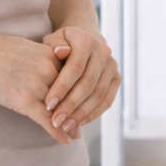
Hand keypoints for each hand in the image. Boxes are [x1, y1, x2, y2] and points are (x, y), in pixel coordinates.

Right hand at [0, 28, 73, 144]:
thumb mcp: (27, 48)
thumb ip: (43, 59)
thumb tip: (51, 69)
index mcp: (51, 55)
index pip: (73, 77)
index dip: (79, 93)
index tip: (86, 103)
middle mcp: (49, 69)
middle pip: (71, 94)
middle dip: (77, 110)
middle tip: (83, 124)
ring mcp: (37, 85)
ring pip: (61, 109)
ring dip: (69, 124)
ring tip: (76, 134)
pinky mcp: (24, 99)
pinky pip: (47, 119)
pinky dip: (58, 132)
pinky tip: (66, 140)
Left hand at [40, 25, 119, 139]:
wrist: (84, 39)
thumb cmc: (62, 43)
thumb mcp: (53, 39)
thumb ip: (54, 45)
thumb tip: (61, 52)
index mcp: (86, 41)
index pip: (75, 68)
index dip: (61, 88)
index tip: (47, 105)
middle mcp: (103, 52)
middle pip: (88, 84)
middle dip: (70, 106)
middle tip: (55, 122)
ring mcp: (112, 66)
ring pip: (98, 95)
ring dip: (81, 113)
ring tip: (65, 126)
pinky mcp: (117, 78)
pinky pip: (108, 100)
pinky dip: (94, 113)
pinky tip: (79, 123)